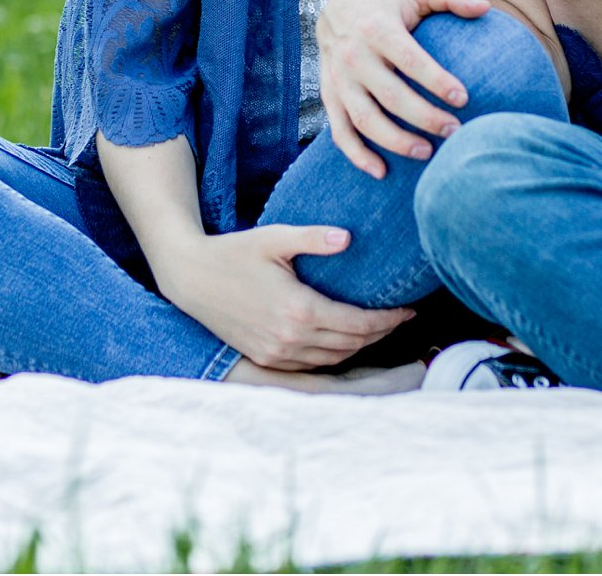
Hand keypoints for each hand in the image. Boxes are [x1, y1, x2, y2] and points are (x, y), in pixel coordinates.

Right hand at [149, 225, 414, 370]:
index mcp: (299, 310)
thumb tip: (348, 238)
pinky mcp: (265, 358)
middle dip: (381, 333)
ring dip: (359, 347)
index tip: (410, 310)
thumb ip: (313, 238)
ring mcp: (277, 353)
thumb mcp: (274, 238)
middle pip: (351, 344)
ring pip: (333, 358)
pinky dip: (334, 355)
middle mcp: (291, 339)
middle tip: (401, 318)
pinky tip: (344, 340)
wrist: (191, 278)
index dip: (389, 319)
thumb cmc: (234, 253)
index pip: (359, 324)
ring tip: (378, 329)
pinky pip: (311, 364)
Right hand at [317, 0, 485, 178]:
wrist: (335, 6)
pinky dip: (357, 155)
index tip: (463, 99)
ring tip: (427, 153)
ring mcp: (339, 79)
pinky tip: (382, 172)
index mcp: (377, 28)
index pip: (409, 60)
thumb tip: (485, 8)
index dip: (435, 81)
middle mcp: (353, 55)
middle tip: (455, 131)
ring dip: (395, 141)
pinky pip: (340, 131)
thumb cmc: (387, 2)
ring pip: (365, 119)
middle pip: (390, 95)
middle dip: (424, 117)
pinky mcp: (330, 96)